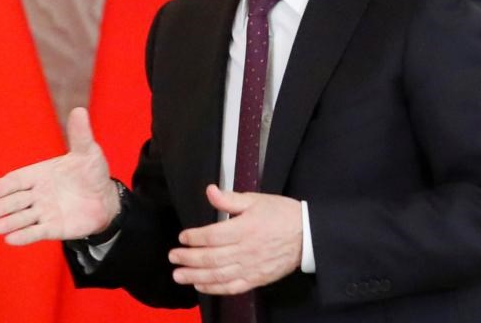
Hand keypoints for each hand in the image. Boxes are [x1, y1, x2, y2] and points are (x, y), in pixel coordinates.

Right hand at [0, 107, 117, 244]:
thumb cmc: (91, 172)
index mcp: (39, 174)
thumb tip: (79, 110)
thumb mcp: (87, 152)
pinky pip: (36, 232)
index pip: (17, 180)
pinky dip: (24, 236)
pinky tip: (10, 240)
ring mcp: (44, 212)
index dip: (4, 186)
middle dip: (2, 206)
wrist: (105, 199)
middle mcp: (38, 194)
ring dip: (10, 223)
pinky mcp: (53, 228)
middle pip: (15, 200)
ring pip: (22, 218)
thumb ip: (79, 135)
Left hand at [169, 184, 301, 293]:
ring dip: (196, 276)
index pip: (213, 236)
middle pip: (212, 258)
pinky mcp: (258, 279)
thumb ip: (230, 198)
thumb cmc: (282, 215)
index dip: (194, 238)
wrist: (308, 235)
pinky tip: (201, 285)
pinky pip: (233, 287)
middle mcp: (247, 251)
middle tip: (173, 257)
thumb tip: (210, 191)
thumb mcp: (256, 200)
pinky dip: (215, 288)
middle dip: (188, 258)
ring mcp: (252, 267)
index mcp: (245, 229)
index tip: (182, 237)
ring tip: (178, 275)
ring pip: (219, 275)